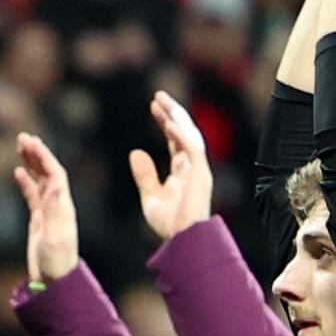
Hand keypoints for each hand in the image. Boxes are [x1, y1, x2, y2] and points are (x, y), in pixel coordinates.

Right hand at [13, 132, 79, 289]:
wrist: (54, 283)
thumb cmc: (55, 264)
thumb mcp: (55, 238)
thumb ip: (55, 213)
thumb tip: (55, 186)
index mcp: (63, 208)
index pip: (55, 175)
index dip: (44, 157)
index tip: (32, 142)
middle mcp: (58, 207)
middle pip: (49, 173)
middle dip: (37, 154)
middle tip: (23, 137)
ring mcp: (49, 213)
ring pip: (40, 181)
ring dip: (32, 163)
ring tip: (20, 146)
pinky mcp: (40, 221)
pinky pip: (33, 196)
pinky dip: (26, 182)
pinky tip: (18, 171)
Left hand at [128, 93, 213, 244]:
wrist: (183, 240)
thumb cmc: (170, 225)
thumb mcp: (150, 196)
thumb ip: (145, 175)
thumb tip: (135, 152)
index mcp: (184, 172)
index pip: (175, 140)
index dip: (166, 122)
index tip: (154, 107)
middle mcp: (194, 167)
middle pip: (184, 132)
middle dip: (172, 112)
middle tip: (158, 95)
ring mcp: (199, 169)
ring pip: (190, 135)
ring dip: (176, 116)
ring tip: (162, 100)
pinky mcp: (200, 173)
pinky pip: (192, 148)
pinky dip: (180, 134)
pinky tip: (168, 122)